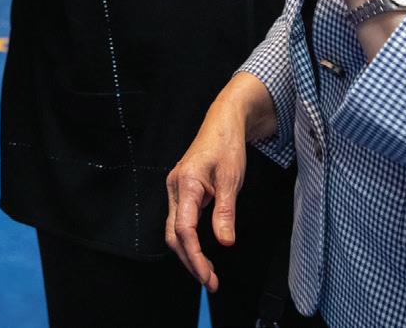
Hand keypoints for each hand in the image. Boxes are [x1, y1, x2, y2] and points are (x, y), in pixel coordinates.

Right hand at [164, 93, 250, 292]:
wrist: (222, 123)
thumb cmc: (227, 146)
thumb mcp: (231, 179)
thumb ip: (225, 211)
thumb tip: (225, 242)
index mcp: (186, 183)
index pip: (184, 229)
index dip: (195, 256)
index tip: (208, 276)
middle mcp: (175, 188)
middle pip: (174, 235)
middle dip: (190, 261)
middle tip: (211, 282)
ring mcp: (176, 190)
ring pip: (175, 230)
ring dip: (189, 254)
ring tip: (208, 274)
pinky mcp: (182, 192)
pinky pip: (181, 221)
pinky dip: (190, 241)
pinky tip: (202, 253)